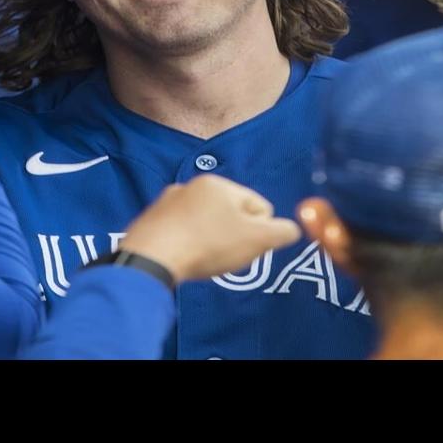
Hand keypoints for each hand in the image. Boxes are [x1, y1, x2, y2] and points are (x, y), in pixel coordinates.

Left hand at [121, 175, 301, 283]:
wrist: (152, 258)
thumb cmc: (209, 244)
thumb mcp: (257, 240)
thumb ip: (282, 232)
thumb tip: (292, 229)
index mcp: (219, 184)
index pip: (259, 206)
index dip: (261, 231)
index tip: (247, 248)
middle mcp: (192, 185)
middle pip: (231, 213)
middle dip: (235, 235)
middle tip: (227, 256)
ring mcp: (167, 202)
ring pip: (205, 222)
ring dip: (211, 239)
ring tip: (204, 259)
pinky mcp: (150, 220)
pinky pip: (181, 231)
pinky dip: (187, 243)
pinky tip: (184, 258)